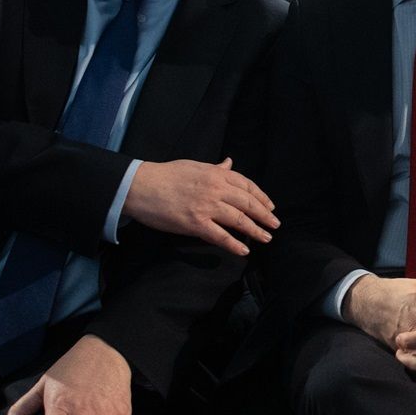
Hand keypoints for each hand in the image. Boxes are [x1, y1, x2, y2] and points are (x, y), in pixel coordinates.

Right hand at [122, 157, 277, 255]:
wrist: (140, 186)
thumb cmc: (166, 174)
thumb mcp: (195, 166)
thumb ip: (215, 168)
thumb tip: (230, 163)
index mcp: (216, 174)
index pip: (247, 185)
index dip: (261, 197)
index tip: (270, 207)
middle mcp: (216, 190)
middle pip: (248, 203)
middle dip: (264, 215)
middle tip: (275, 224)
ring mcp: (206, 207)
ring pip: (238, 220)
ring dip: (255, 230)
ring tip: (266, 238)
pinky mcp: (195, 224)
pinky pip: (220, 236)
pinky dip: (234, 244)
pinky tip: (244, 250)